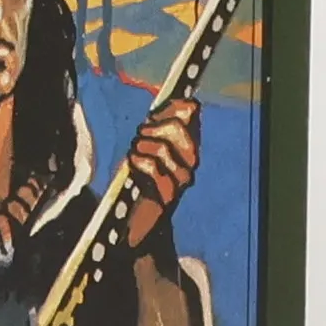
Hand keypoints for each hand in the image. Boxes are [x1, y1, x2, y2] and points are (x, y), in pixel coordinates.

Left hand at [126, 97, 199, 250]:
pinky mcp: (169, 195)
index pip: (190, 110)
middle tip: (139, 137)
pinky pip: (153, 167)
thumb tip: (185, 102)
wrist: (138, 222)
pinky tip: (132, 164)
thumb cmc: (141, 179)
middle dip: (151, 127)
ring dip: (141, 146)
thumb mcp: (149, 145)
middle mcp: (192, 161)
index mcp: (189, 143)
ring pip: (162, 147)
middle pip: (176, 126)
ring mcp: (183, 179)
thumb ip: (162, 123)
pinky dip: (138, 161)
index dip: (169, 106)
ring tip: (134, 153)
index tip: (152, 115)